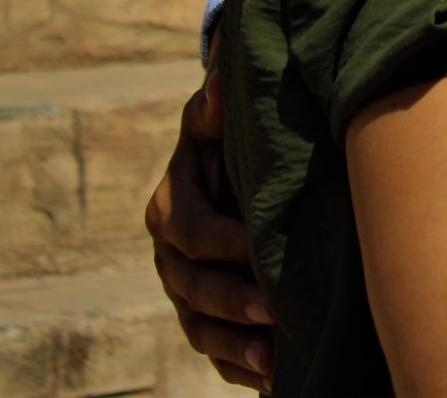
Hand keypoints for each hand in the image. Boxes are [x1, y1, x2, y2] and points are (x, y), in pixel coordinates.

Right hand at [144, 72, 275, 390]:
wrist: (235, 174)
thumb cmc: (233, 143)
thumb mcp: (221, 123)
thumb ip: (216, 108)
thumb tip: (219, 79)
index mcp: (171, 210)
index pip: (190, 232)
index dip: (223, 242)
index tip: (258, 247)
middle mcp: (171, 258)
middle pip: (193, 289)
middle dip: (232, 301)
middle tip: (274, 311)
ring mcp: (185, 294)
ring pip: (201, 329)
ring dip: (236, 346)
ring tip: (274, 360)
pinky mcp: (205, 320)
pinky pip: (216, 352)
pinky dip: (240, 367)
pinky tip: (275, 377)